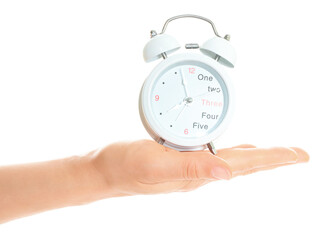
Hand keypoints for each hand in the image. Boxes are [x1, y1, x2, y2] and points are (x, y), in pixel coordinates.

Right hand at [90, 140, 308, 195]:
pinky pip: (215, 153)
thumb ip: (190, 168)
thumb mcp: (155, 165)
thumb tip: (227, 172)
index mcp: (196, 172)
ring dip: (256, 156)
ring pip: (232, 160)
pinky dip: (232, 150)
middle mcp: (198, 171)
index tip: (297, 154)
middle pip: (244, 164)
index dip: (272, 158)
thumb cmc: (125, 167)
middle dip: (272, 158)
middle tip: (296, 153)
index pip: (243, 165)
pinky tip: (236, 148)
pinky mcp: (180, 157)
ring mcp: (189, 165)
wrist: (105, 170)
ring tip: (275, 152)